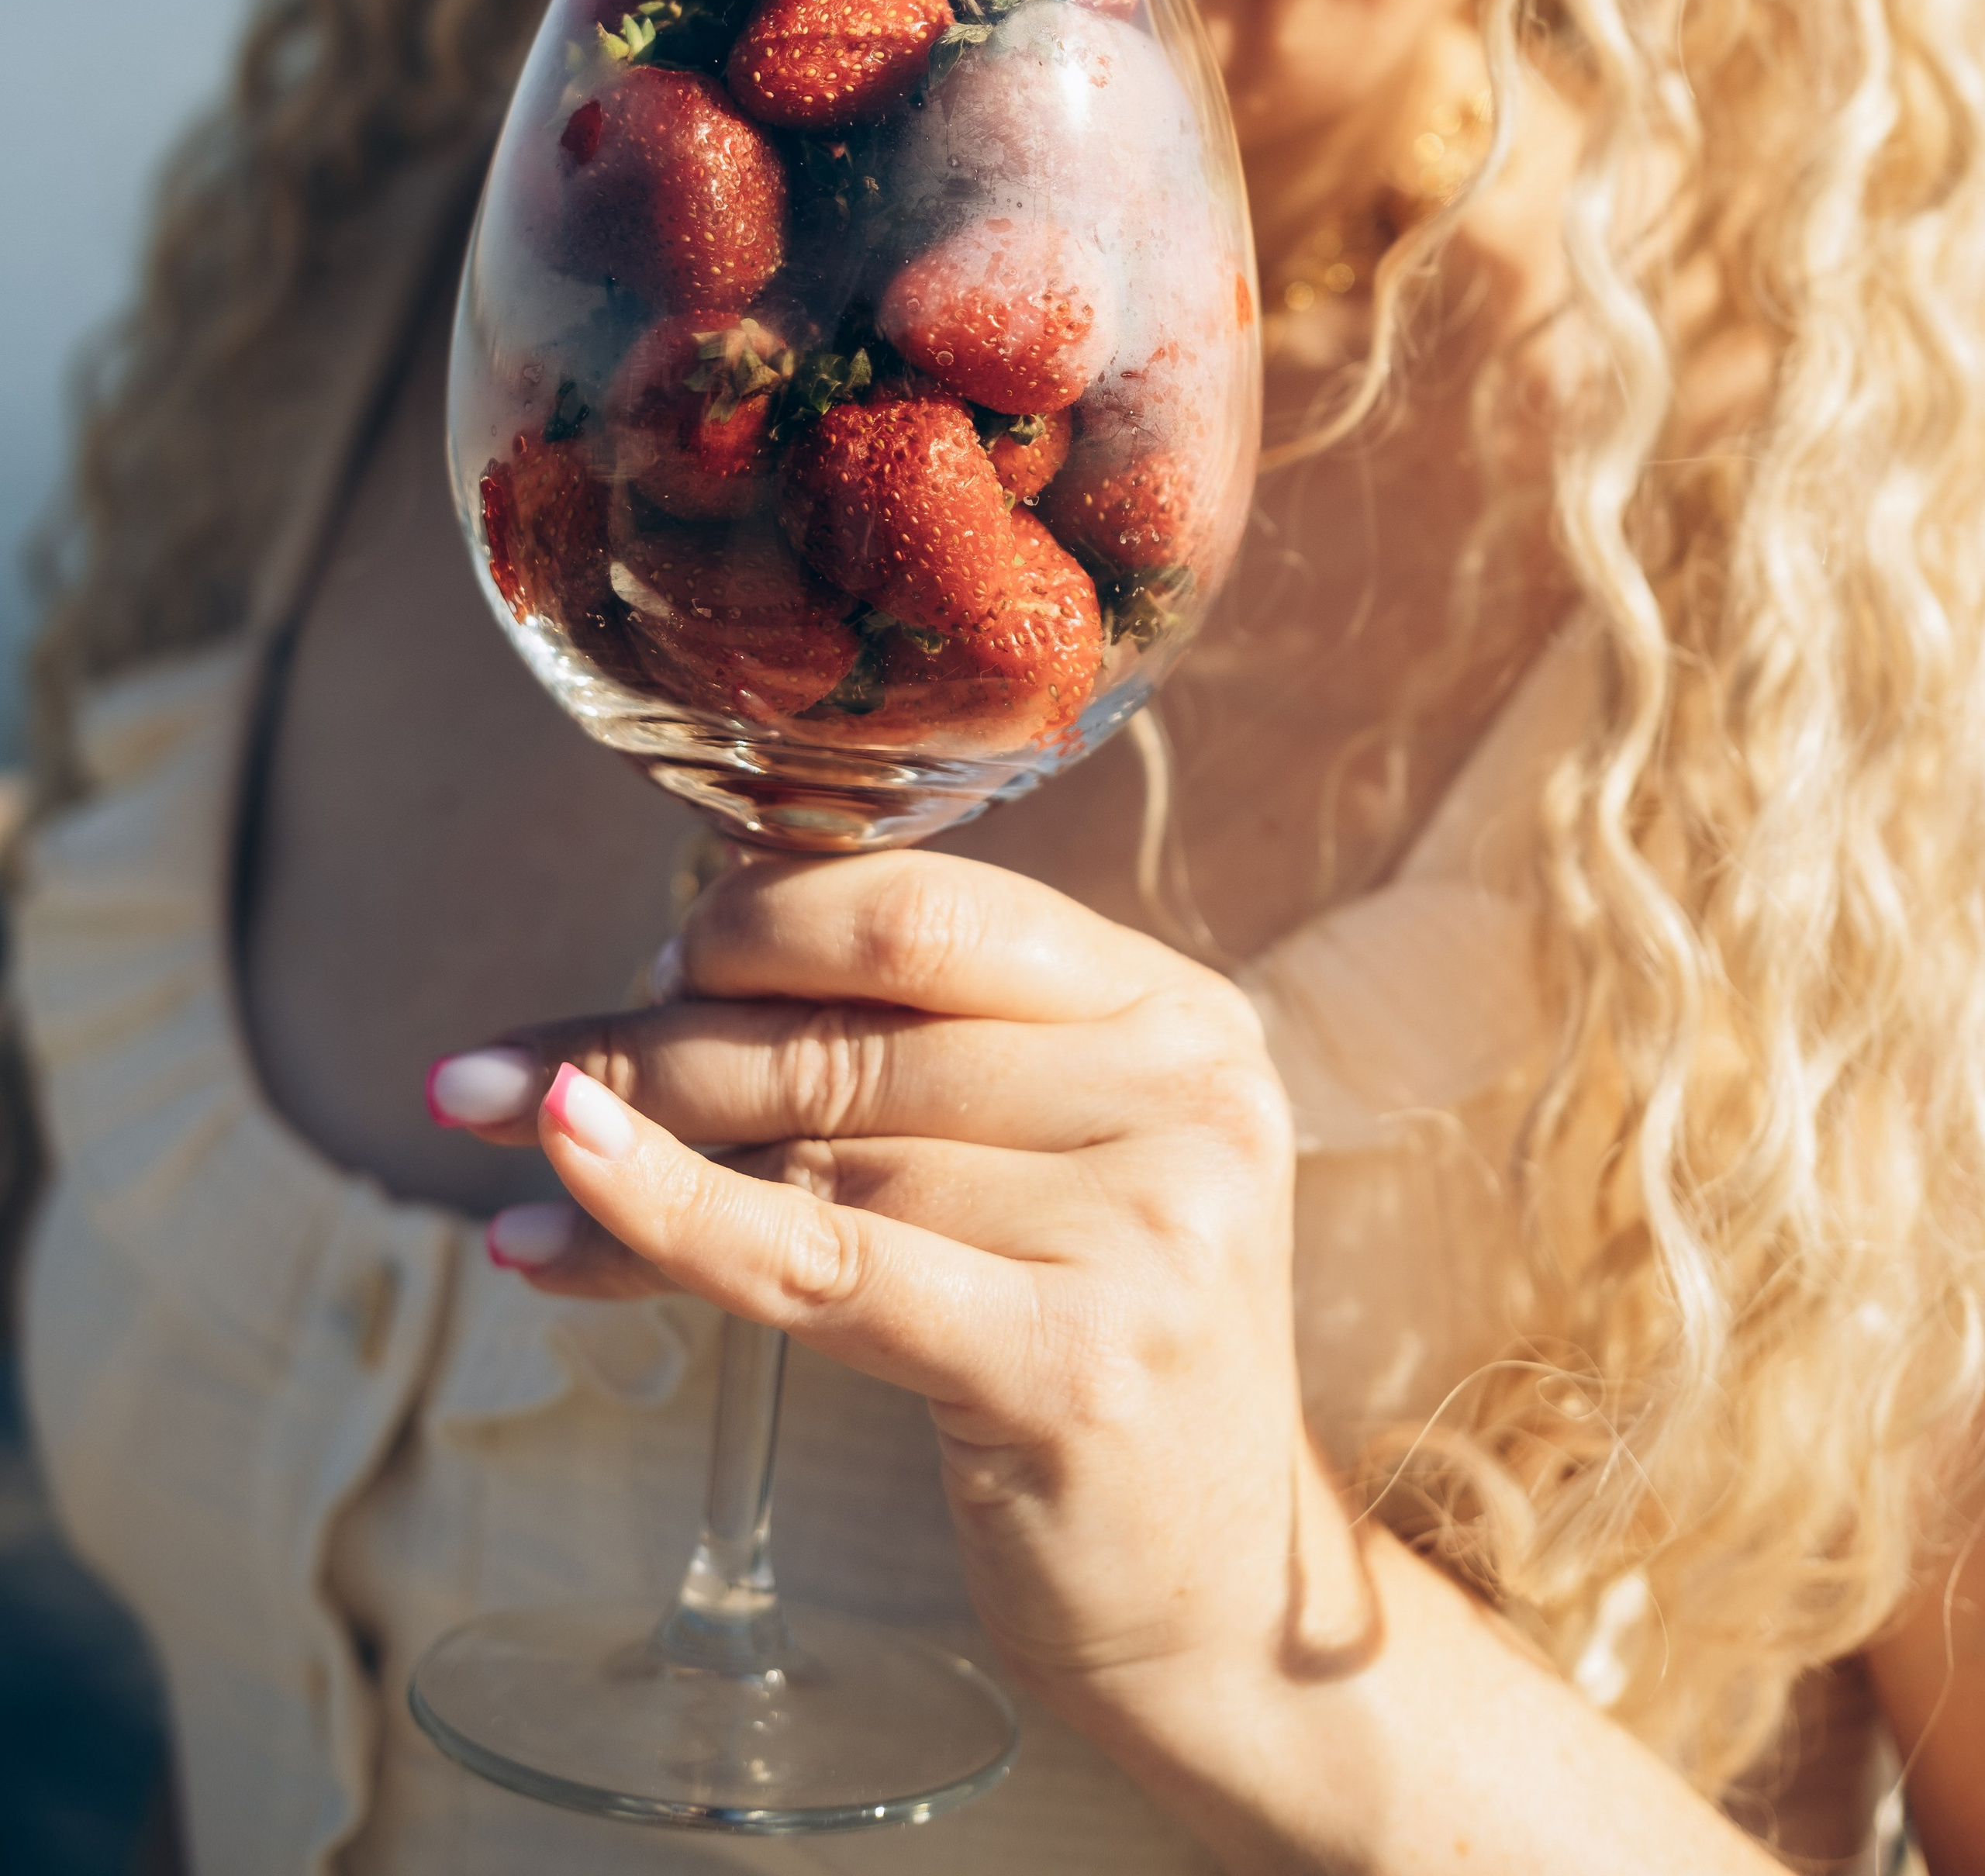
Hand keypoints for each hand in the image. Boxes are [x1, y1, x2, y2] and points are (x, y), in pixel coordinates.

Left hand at [428, 847, 1368, 1734]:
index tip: (648, 965)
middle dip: (645, 1032)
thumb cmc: (1083, 1355)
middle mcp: (1178, 1096)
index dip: (757, 923)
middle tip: (502, 1069)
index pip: (926, 909)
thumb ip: (913, 1062)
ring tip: (497, 1142)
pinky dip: (664, 1212)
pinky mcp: (1065, 1362)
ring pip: (811, 1147)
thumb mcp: (1042, 1169)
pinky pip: (814, 1258)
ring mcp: (1137, 1229)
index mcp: (1175, 1014)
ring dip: (622, 1138)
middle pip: (847, 1028)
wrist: (1215, 1604)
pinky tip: (554, 1199)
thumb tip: (657, 976)